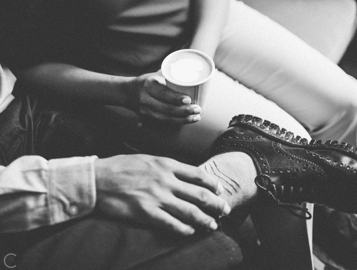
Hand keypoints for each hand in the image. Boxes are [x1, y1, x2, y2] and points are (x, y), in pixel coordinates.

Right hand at [95, 155, 230, 234]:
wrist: (97, 179)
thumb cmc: (121, 167)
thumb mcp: (148, 159)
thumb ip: (166, 167)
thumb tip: (183, 175)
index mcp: (167, 165)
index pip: (198, 175)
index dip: (213, 184)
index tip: (220, 191)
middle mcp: (166, 180)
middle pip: (200, 194)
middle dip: (216, 204)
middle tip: (226, 210)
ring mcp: (157, 197)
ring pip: (189, 211)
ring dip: (204, 219)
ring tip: (213, 225)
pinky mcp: (146, 213)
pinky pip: (170, 223)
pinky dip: (183, 229)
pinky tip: (190, 232)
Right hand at [127, 72, 200, 124]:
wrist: (127, 92)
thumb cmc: (147, 81)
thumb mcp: (156, 75)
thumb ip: (171, 76)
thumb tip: (193, 73)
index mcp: (148, 85)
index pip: (163, 93)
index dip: (176, 98)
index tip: (189, 99)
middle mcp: (145, 99)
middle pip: (166, 108)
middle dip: (184, 111)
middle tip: (198, 109)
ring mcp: (144, 111)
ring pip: (165, 118)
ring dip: (182, 119)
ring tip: (196, 117)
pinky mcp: (146, 118)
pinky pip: (163, 122)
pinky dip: (176, 122)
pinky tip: (187, 120)